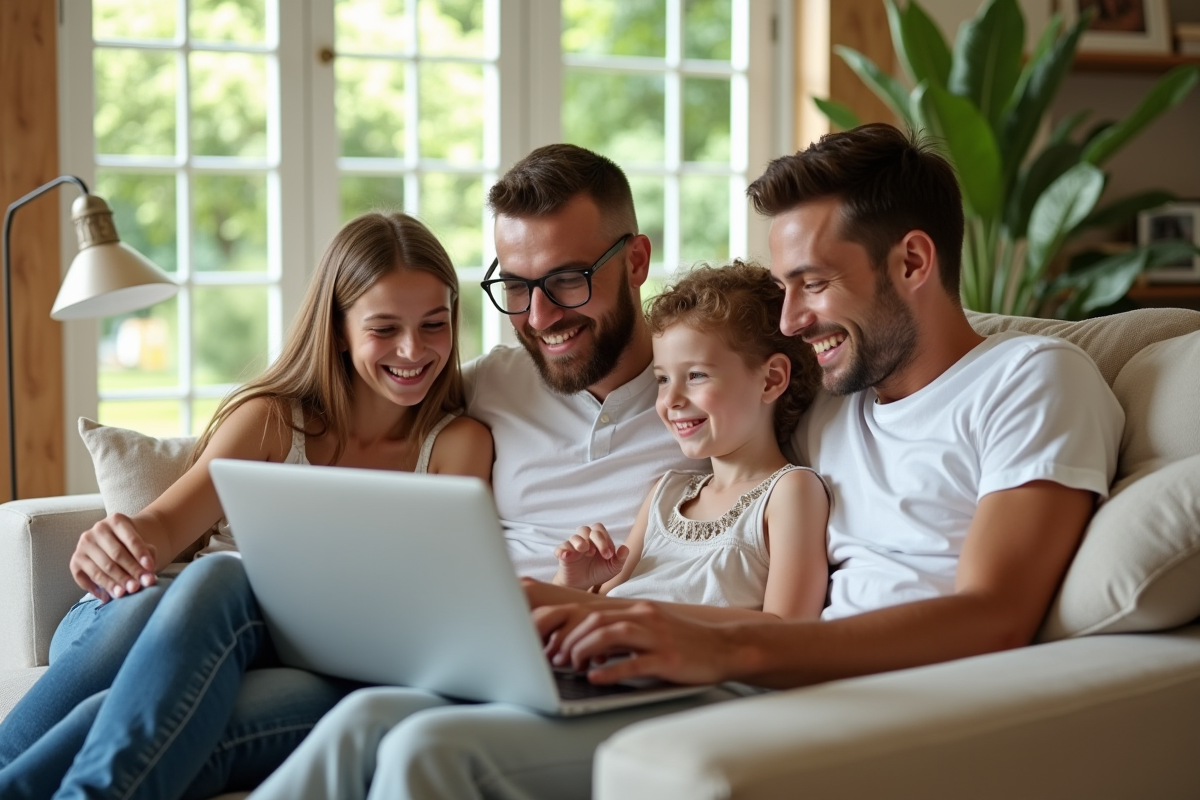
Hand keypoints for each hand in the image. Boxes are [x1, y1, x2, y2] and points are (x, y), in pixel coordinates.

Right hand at [69, 513, 157, 602]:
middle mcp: (98, 529)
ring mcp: (83, 544)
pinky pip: (83, 577)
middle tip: (139, 586)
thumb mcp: (144, 543)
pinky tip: (106, 598)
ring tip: (125, 594)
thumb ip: (148, 556)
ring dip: (113, 583)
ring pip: (100, 568)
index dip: (141, 554)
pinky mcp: (75, 559)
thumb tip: (147, 577)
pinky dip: (94, 589)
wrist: (116, 541)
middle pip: (116, 555)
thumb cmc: (133, 545)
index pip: (131, 539)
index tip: (150, 568)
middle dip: (129, 572)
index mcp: (117, 520)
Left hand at [534, 601, 735, 685]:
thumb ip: (625, 634)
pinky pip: (634, 662)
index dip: (569, 627)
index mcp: (639, 610)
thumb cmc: (686, 643)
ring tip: (572, 665)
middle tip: (557, 658)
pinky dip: (610, 670)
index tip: (554, 644)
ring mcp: (657, 637)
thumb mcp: (653, 630)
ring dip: (585, 649)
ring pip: (612, 634)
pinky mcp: (668, 658)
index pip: (594, 612)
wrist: (726, 647)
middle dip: (571, 638)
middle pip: (597, 620)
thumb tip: (590, 648)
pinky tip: (595, 677)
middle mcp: (645, 618)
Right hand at [553, 523, 627, 589]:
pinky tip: (568, 556)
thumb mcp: (612, 568)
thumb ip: (620, 558)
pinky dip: (563, 551)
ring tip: (586, 551)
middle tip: (600, 553)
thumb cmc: (598, 571)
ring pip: (574, 537)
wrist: (583, 584)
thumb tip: (625, 548)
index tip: (609, 555)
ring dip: (580, 542)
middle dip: (596, 540)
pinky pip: (560, 549)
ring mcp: (573, 546)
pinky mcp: (563, 555)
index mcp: (597, 539)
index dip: (605, 539)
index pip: (599, 530)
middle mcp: (584, 539)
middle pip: (587, 529)